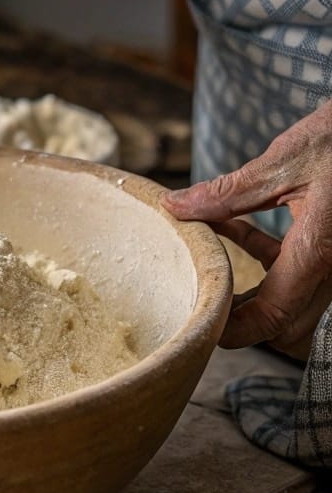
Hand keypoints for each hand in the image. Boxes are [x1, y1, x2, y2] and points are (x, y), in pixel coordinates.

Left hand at [162, 101, 331, 359]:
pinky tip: (235, 229)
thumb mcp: (286, 161)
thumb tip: (176, 206)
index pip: (274, 317)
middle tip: (201, 297)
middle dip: (243, 319)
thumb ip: (228, 192)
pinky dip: (267, 259)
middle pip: (286, 324)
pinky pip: (301, 270)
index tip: (202, 325)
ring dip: (253, 292)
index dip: (235, 331)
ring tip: (211, 265)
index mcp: (320, 251)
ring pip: (294, 302)